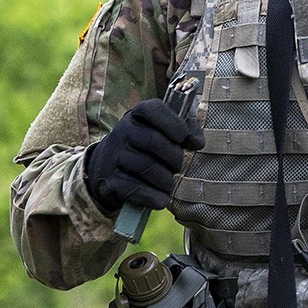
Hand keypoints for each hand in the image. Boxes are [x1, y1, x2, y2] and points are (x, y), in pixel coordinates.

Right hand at [84, 98, 204, 214]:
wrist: (111, 165)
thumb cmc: (149, 145)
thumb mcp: (167, 130)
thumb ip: (188, 130)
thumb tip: (197, 143)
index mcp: (138, 115)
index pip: (152, 109)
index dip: (173, 123)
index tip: (183, 137)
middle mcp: (122, 131)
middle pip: (153, 141)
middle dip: (173, 157)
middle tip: (177, 166)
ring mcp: (113, 155)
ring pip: (145, 166)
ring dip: (165, 180)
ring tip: (168, 183)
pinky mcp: (110, 179)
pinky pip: (133, 188)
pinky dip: (153, 196)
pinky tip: (162, 199)